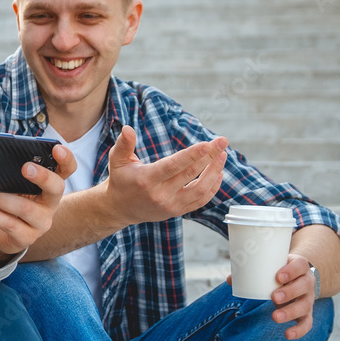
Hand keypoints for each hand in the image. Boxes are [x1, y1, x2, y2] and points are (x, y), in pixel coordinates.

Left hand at [0, 144, 75, 266]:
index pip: (67, 169)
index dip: (66, 159)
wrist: (4, 233)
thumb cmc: (12, 199)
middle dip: (43, 177)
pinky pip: (11, 225)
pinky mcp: (28, 238)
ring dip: (2, 199)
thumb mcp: (15, 184)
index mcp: (50, 184)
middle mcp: (51, 203)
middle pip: (57, 188)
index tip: (56, 149)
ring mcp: (42, 222)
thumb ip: (13, 170)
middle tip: (24, 168)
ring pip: (27, 209)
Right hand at [104, 126, 227, 224]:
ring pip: (200, 190)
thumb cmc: (121, 179)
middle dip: (209, 157)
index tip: (208, 144)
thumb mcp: (117, 160)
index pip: (173, 166)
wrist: (120, 209)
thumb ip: (123, 144)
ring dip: (214, 172)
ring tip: (222, 155)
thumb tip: (128, 128)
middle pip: (190, 174)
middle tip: (222, 141)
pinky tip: (218, 172)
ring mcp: (171, 205)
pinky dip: (213, 187)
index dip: (192, 155)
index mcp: (146, 180)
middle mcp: (160, 195)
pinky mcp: (177, 211)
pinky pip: (200, 200)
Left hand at [225, 253, 317, 339]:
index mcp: (299, 266)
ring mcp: (308, 298)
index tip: (277, 277)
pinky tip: (287, 334)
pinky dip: (299, 330)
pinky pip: (307, 323)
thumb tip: (230, 280)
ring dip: (291, 312)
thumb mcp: (271, 266)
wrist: (298, 277)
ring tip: (275, 317)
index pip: (300, 265)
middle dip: (290, 292)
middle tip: (273, 297)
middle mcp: (307, 282)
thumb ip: (252, 270)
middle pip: (304, 286)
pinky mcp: (307, 313)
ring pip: (305, 306)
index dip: (291, 271)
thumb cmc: (280, 270)